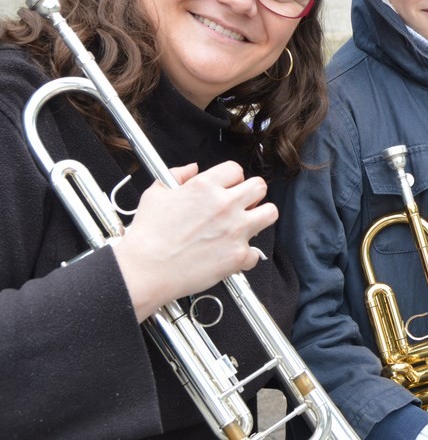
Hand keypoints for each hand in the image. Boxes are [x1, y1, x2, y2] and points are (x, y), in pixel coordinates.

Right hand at [111, 161, 277, 320]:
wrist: (145, 270)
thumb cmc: (147, 235)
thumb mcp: (156, 194)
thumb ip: (177, 175)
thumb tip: (193, 168)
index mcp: (205, 186)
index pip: (236, 169)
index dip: (232, 179)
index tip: (228, 189)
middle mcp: (225, 204)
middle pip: (260, 187)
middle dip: (252, 194)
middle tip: (242, 205)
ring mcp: (235, 230)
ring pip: (270, 213)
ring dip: (260, 218)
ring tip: (247, 225)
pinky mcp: (238, 255)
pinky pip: (255, 253)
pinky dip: (245, 257)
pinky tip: (230, 257)